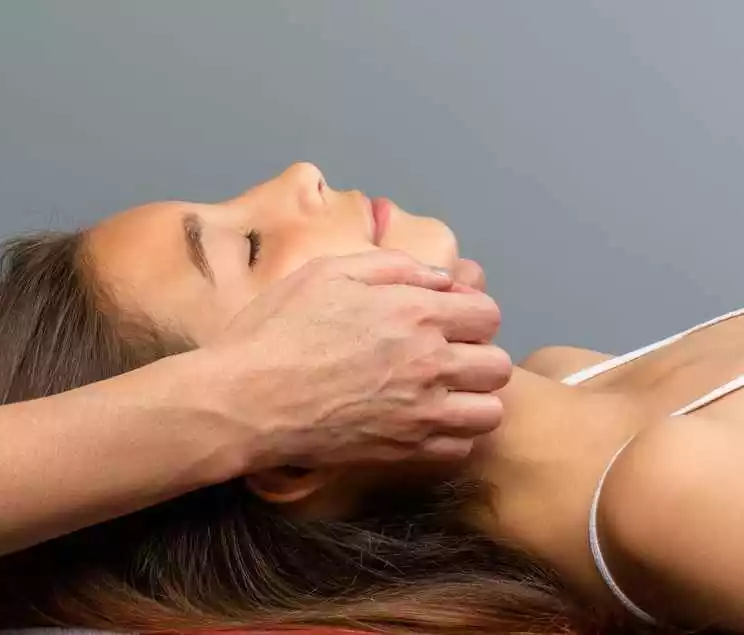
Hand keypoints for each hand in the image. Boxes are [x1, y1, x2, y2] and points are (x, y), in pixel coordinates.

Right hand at [206, 250, 511, 469]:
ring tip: (442, 395)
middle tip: (445, 358)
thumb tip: (439, 278)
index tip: (447, 320)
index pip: (487, 313)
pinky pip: (461, 447)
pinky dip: (452, 436)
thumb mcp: (328, 272)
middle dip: (478, 357)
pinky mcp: (405, 451)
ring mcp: (421, 412)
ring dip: (473, 400)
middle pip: (498, 364)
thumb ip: (392, 267)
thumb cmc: (277, 329)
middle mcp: (430, 362)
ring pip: (490, 410)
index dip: (470, 314)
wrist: (245, 399)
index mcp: (415, 312)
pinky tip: (423, 422)